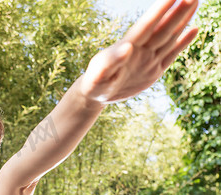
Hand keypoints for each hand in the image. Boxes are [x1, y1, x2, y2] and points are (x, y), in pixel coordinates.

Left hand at [80, 0, 198, 102]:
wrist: (96, 93)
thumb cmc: (94, 83)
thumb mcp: (98, 75)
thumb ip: (110, 62)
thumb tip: (127, 47)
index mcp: (127, 47)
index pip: (146, 26)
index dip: (159, 11)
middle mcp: (141, 50)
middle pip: (162, 27)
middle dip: (177, 11)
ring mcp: (148, 59)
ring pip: (169, 36)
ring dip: (181, 20)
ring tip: (194, 2)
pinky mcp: (153, 70)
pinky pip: (171, 54)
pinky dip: (183, 42)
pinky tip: (193, 29)